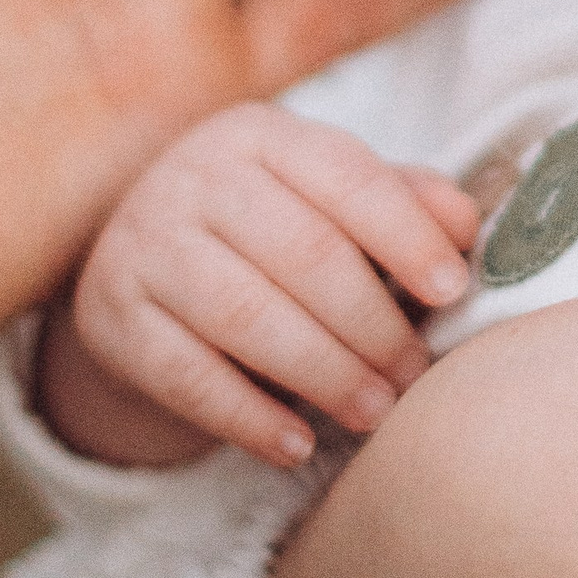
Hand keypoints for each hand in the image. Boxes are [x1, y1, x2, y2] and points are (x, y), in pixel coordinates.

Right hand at [39, 105, 482, 468]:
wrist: (144, 266)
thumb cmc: (269, 232)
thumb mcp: (330, 201)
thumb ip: (403, 204)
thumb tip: (465, 225)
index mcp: (260, 134)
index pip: (347, 177)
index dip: (406, 236)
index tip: (452, 292)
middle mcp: (193, 176)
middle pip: (304, 254)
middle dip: (373, 324)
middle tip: (415, 375)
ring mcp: (142, 245)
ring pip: (246, 316)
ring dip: (324, 373)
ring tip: (375, 412)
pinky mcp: (111, 317)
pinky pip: (186, 375)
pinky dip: (248, 417)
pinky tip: (297, 443)